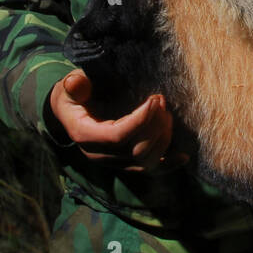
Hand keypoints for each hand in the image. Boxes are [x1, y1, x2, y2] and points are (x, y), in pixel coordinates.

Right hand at [48, 69, 188, 172]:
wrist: (70, 114)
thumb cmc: (73, 97)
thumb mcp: (69, 87)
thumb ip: (74, 85)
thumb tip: (76, 83)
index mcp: (85, 135)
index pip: (117, 136)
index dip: (140, 120)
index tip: (155, 100)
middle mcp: (99, 155)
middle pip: (135, 150)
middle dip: (155, 126)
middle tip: (162, 101)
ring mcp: (113, 163)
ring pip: (144, 161)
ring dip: (162, 139)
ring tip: (167, 114)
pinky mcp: (125, 164)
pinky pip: (148, 170)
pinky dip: (168, 164)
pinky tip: (183, 156)